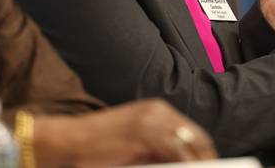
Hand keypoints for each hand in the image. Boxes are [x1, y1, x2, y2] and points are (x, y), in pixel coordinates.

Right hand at [34, 99, 216, 166]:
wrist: (67, 142)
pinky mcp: (146, 132)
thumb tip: (187, 165)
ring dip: (200, 164)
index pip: (193, 134)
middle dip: (207, 161)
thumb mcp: (134, 147)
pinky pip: (177, 153)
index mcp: (157, 111)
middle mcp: (158, 111)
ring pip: (190, 147)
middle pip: (196, 139)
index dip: (205, 155)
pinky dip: (188, 166)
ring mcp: (153, 119)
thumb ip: (158, 153)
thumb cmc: (98, 149)